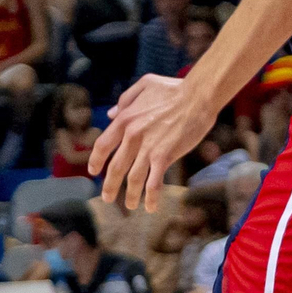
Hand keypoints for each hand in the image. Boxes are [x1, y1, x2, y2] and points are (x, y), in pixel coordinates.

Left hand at [89, 72, 211, 211]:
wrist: (197, 95)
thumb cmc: (174, 89)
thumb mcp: (144, 85)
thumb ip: (125, 100)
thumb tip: (110, 114)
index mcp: (125, 118)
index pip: (103, 144)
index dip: (96, 160)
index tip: (93, 171)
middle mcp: (132, 135)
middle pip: (115, 167)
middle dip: (110, 186)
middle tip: (107, 198)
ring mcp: (148, 147)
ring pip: (133, 178)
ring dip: (130, 195)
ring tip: (130, 206)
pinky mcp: (165, 156)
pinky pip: (154, 182)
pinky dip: (151, 197)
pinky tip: (151, 208)